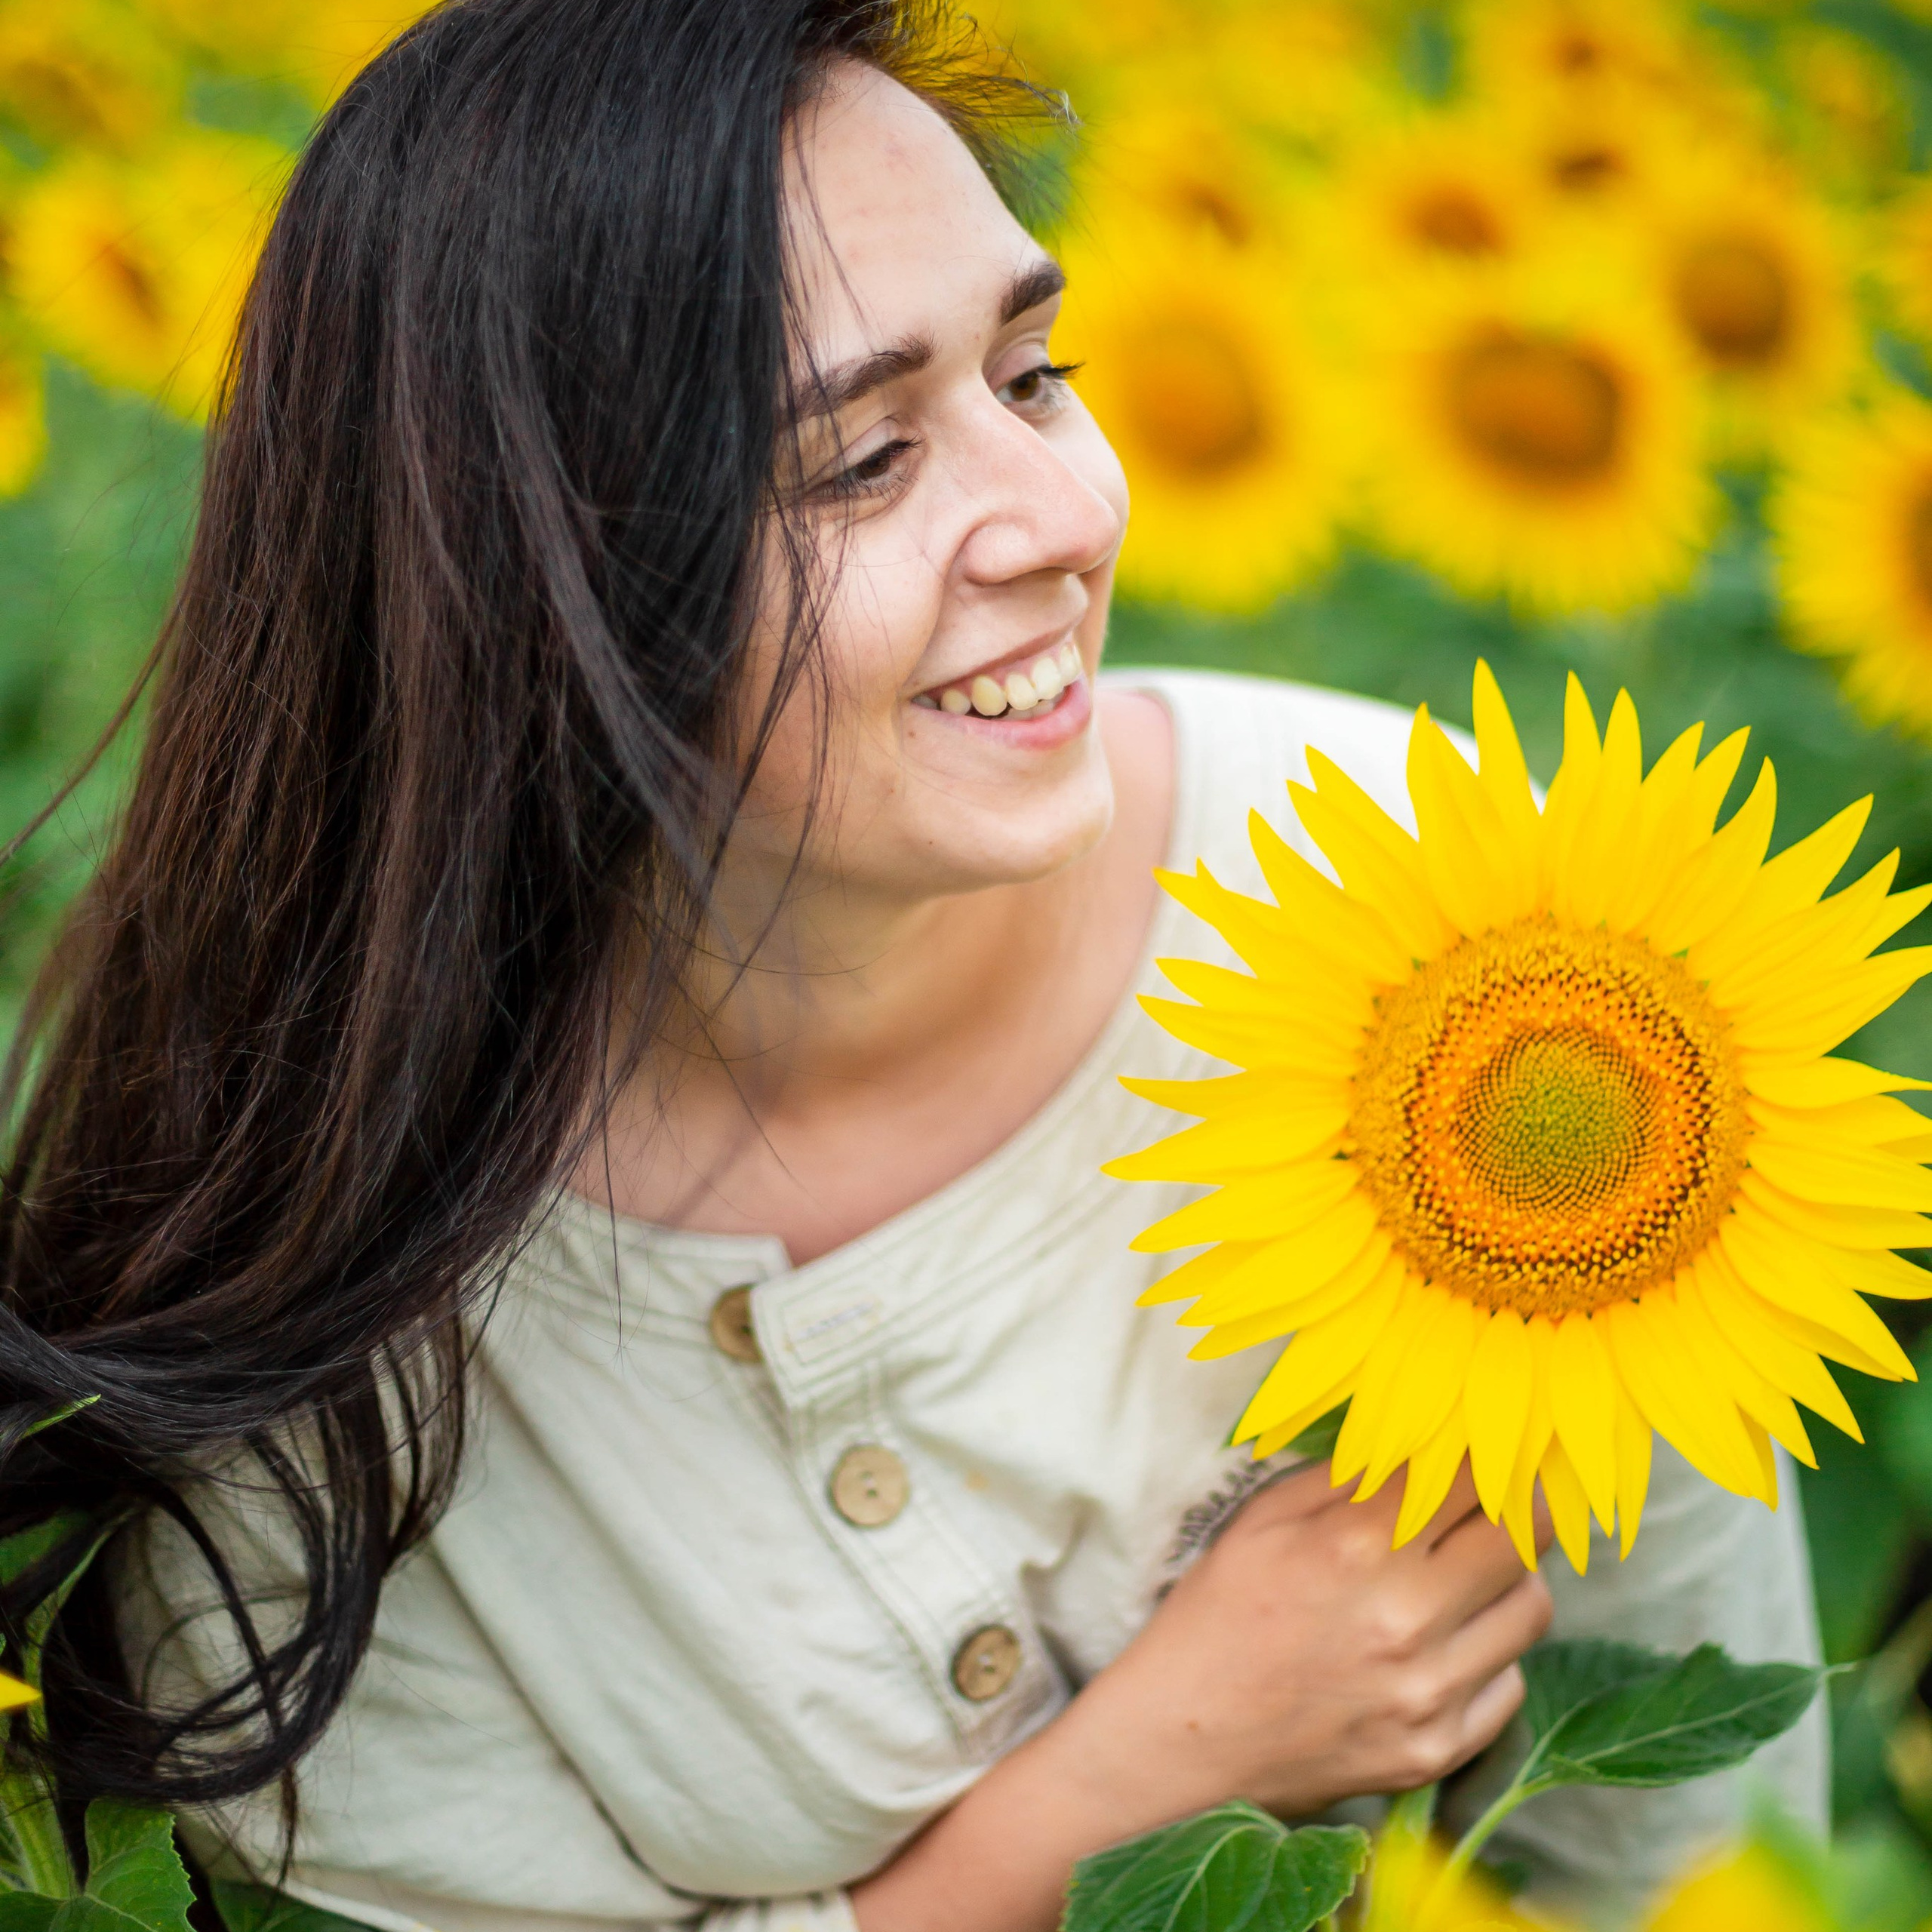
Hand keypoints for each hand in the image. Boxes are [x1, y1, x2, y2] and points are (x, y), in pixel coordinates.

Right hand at [1064, 1459, 1554, 1819]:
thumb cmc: (1217, 1615)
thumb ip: (1349, 1475)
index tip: (1482, 1453)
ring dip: (1509, 1581)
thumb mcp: (1264, 1519)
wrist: (1183, 1743)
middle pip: (1523, 1538)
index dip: (1484, 1455)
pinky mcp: (1438, 1750)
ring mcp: (1429, 1692)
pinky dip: (1489, 1656)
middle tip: (1497, 1502)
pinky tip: (1442, 1645)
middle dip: (1516, 1508)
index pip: (1472, 1476)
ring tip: (1467, 1575)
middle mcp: (1406, 1618)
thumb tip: (1423, 1440)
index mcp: (1357, 1546)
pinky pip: (1510, 1682)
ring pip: (1531, 1609)